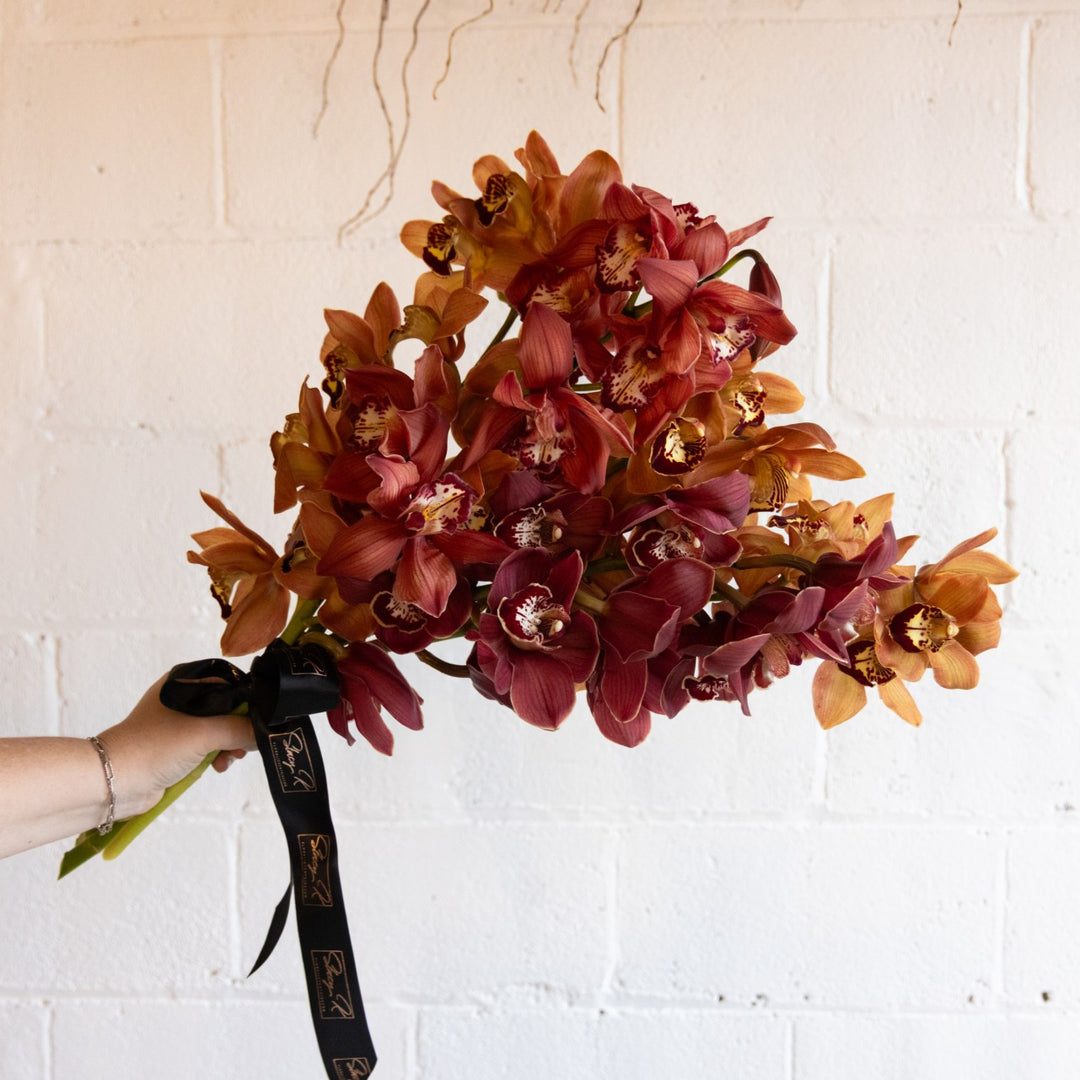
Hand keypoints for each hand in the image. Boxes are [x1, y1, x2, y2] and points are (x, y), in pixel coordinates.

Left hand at [95, 675, 256, 818]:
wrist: (114, 782)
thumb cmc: (155, 747)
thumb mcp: (205, 733)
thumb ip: (241, 729)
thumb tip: (266, 732)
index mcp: (185, 681)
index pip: (231, 683)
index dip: (248, 702)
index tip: (257, 722)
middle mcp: (183, 697)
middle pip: (229, 707)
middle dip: (240, 728)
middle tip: (243, 745)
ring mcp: (179, 723)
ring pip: (221, 728)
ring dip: (230, 745)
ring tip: (228, 759)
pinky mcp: (178, 746)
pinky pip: (209, 745)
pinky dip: (218, 755)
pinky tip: (217, 766)